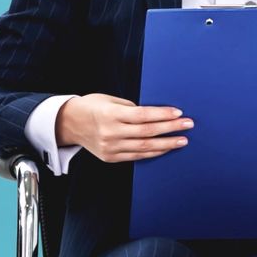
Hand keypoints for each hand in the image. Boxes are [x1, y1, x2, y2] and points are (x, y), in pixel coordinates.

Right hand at [56, 93, 189, 162]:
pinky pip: (136, 156)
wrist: (68, 123)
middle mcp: (110, 132)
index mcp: (110, 114)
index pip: (143, 115)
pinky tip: (164, 148)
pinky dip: (153, 153)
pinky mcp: (110, 157)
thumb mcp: (108, 100)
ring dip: (166, 144)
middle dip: (170, 128)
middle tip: (187, 125)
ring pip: (144, 147)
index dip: (162, 115)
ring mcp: (110, 147)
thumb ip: (130, 108)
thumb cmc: (90, 107)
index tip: (178, 113)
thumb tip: (154, 115)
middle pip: (147, 132)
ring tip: (182, 140)